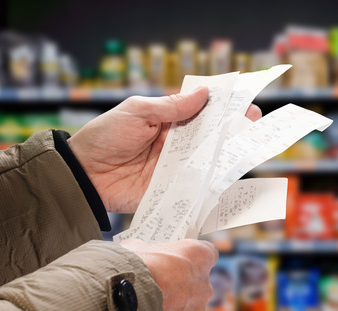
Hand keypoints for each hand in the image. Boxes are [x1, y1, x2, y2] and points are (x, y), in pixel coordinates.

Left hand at [67, 88, 262, 212]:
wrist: (84, 175)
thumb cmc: (104, 137)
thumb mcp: (137, 112)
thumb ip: (171, 107)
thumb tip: (204, 93)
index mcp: (168, 120)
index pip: (202, 110)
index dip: (224, 106)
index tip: (245, 102)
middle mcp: (176, 143)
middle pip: (211, 136)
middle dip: (234, 130)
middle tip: (254, 124)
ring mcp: (176, 168)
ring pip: (209, 161)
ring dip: (228, 156)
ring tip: (249, 149)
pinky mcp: (172, 190)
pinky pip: (197, 187)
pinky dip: (213, 185)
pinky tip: (231, 180)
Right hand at [118, 239, 217, 310]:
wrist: (118, 305)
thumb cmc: (130, 270)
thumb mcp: (136, 249)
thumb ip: (147, 251)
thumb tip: (139, 253)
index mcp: (198, 257)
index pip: (207, 253)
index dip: (192, 258)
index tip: (179, 261)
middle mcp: (204, 285)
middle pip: (197, 285)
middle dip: (179, 287)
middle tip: (157, 288)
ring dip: (172, 310)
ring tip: (147, 310)